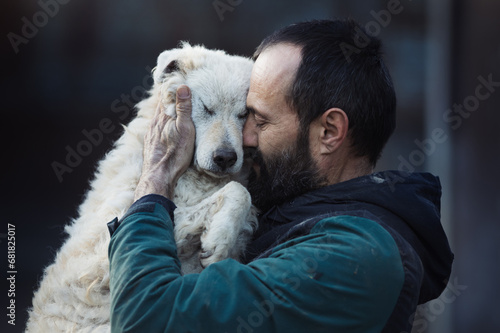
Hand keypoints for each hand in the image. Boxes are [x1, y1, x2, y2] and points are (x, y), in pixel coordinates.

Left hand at [134, 85, 194, 200]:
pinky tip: (166, 126)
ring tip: (173, 106)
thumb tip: (182, 86)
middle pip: (161, 105)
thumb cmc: (175, 154)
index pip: (164, 94)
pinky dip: (162, 122)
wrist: (159, 176)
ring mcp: (151, 133)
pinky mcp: (151, 143)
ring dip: (165, 110)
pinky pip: (157, 128)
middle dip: (168, 97)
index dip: (170, 85)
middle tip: (176, 88)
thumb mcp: (185, 129)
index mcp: (162, 117)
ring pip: (158, 117)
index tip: (176, 77)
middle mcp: (154, 123)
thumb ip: (183, 108)